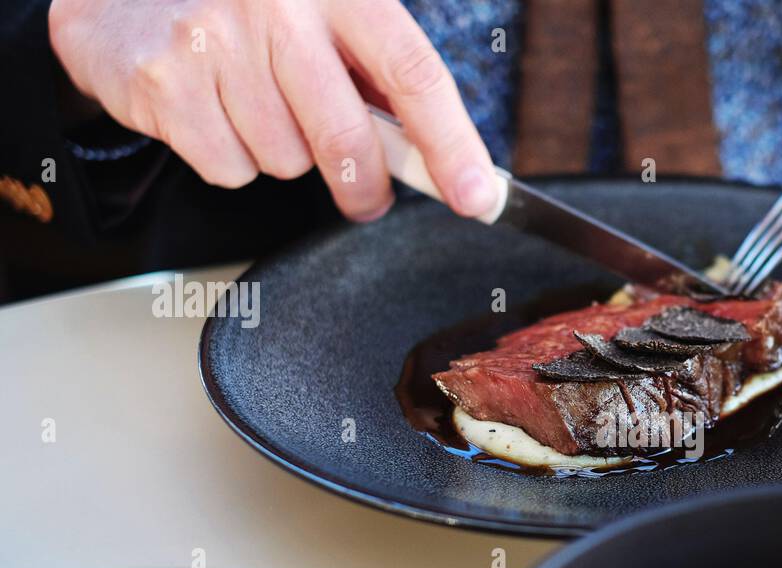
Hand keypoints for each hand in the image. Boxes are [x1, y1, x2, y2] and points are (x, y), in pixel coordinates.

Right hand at [48, 0, 497, 219]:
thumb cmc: (248, 12)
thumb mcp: (323, 17)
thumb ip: (379, 76)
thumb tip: (444, 157)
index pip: (413, 73)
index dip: (452, 145)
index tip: (478, 197)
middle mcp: (277, 5)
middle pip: (349, 141)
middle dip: (364, 187)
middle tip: (364, 194)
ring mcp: (215, 43)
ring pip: (287, 162)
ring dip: (283, 154)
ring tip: (254, 105)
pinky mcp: (165, 84)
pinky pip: (231, 169)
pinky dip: (230, 157)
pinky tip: (215, 111)